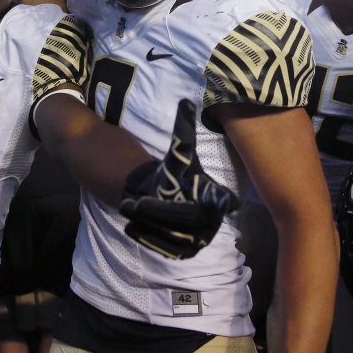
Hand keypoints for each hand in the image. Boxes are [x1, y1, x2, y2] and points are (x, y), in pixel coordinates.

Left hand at [119, 99, 239, 258]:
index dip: (218, 201)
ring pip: (175, 236)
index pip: (222, 200)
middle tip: (137, 201)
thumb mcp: (177, 154)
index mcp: (215, 196)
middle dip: (163, 211)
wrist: (163, 197)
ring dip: (151, 224)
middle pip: (190, 219)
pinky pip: (166, 249)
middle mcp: (211, 219)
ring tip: (131, 208)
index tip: (202, 197)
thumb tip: (186, 102)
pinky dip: (149, 238)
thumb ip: (183, 132)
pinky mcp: (182, 251)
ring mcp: (198, 238)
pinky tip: (132, 225)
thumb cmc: (173, 173)